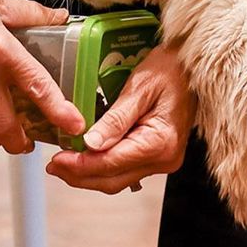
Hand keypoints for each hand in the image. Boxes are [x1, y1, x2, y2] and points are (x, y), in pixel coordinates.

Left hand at [44, 44, 195, 193]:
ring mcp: (164, 161)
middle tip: (52, 166)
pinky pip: (127, 171)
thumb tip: (90, 144)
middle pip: (113, 180)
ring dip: (89, 175)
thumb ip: (115, 119)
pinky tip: (87, 159)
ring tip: (64, 165)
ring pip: (118, 180)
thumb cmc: (171, 68)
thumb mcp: (140, 87)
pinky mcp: (160, 157)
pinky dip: (104, 169)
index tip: (55, 160)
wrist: (194, 66)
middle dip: (79, 176)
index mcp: (160, 142)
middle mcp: (164, 159)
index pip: (111, 163)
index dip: (80, 165)